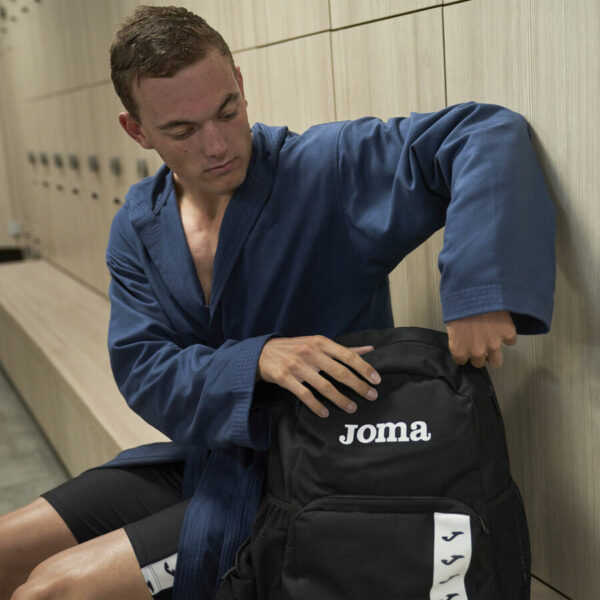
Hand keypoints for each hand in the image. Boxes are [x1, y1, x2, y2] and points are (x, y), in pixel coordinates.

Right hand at [257, 335, 380, 417]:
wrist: (263, 352)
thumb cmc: (296, 348)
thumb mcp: (318, 343)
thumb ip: (343, 349)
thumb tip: (369, 349)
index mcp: (320, 342)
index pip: (348, 355)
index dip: (364, 368)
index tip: (376, 380)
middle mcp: (310, 352)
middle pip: (339, 372)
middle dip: (358, 386)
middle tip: (371, 396)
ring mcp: (297, 366)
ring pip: (324, 386)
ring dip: (340, 399)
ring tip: (352, 408)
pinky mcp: (285, 378)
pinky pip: (305, 395)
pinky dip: (316, 406)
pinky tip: (325, 414)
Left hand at [445, 310, 516, 367]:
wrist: (475, 291)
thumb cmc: (459, 304)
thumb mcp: (451, 323)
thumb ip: (458, 337)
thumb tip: (462, 339)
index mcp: (459, 349)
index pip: (462, 361)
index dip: (464, 354)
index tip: (466, 349)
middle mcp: (476, 351)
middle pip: (479, 363)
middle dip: (479, 355)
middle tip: (480, 345)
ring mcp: (493, 344)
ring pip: (496, 361)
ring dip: (494, 354)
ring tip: (492, 344)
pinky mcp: (507, 334)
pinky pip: (510, 342)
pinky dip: (507, 336)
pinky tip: (502, 328)